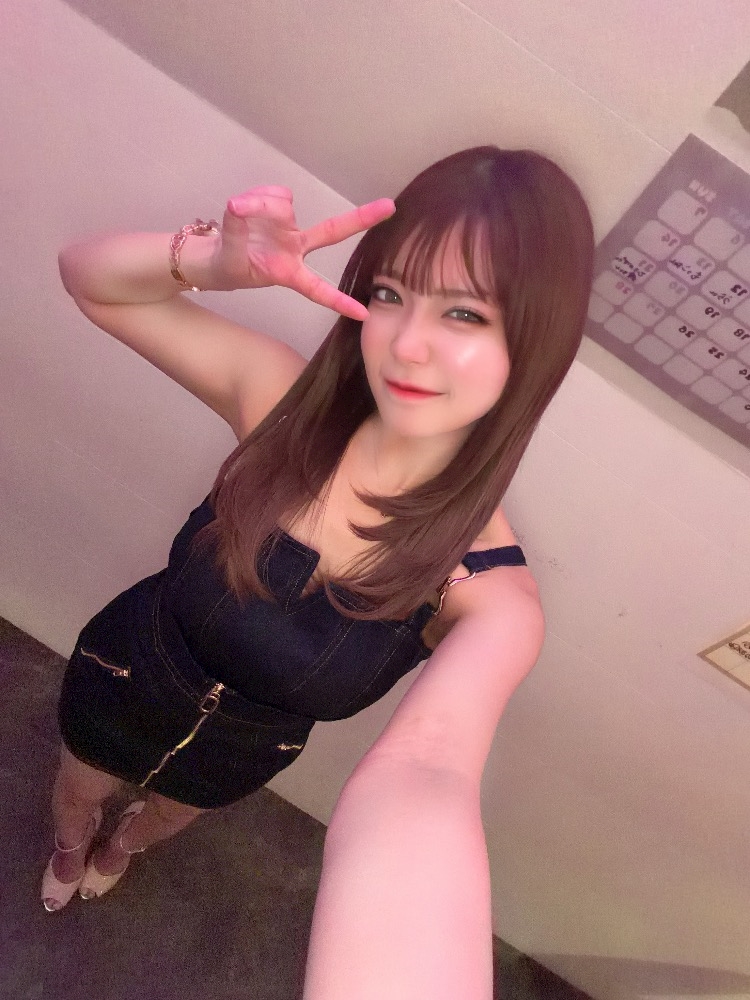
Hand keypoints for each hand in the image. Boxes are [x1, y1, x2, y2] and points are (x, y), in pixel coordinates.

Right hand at [215, 186, 394, 320]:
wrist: (212, 256)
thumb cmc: (228, 267)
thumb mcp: (231, 262)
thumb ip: (237, 233)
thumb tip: (238, 204)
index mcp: (289, 273)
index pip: (318, 290)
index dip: (338, 301)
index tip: (362, 314)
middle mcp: (295, 247)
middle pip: (332, 231)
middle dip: (361, 218)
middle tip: (390, 206)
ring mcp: (287, 226)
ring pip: (283, 204)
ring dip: (259, 205)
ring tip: (237, 214)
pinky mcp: (275, 208)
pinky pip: (272, 194)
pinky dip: (253, 197)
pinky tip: (240, 207)